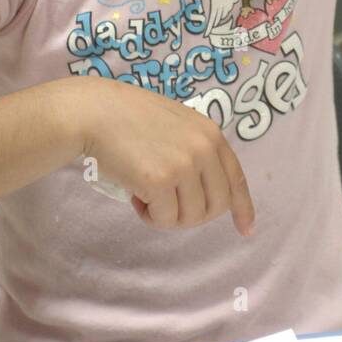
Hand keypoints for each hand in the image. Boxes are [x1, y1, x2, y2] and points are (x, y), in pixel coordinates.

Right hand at [81, 78, 254, 235]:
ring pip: (190, 218)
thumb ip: (195, 151)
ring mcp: (184, 165)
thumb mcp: (176, 126)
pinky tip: (134, 196)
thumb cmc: (128, 118)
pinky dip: (149, 217)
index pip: (236, 179)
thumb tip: (204, 193)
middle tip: (165, 204)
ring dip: (167, 216)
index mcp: (210, 134)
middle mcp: (204, 148)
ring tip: (145, 194)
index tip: (246, 230)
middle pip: (215, 206)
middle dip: (191, 215)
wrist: (96, 112)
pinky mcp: (160, 181)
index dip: (242, 208)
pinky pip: (164, 219)